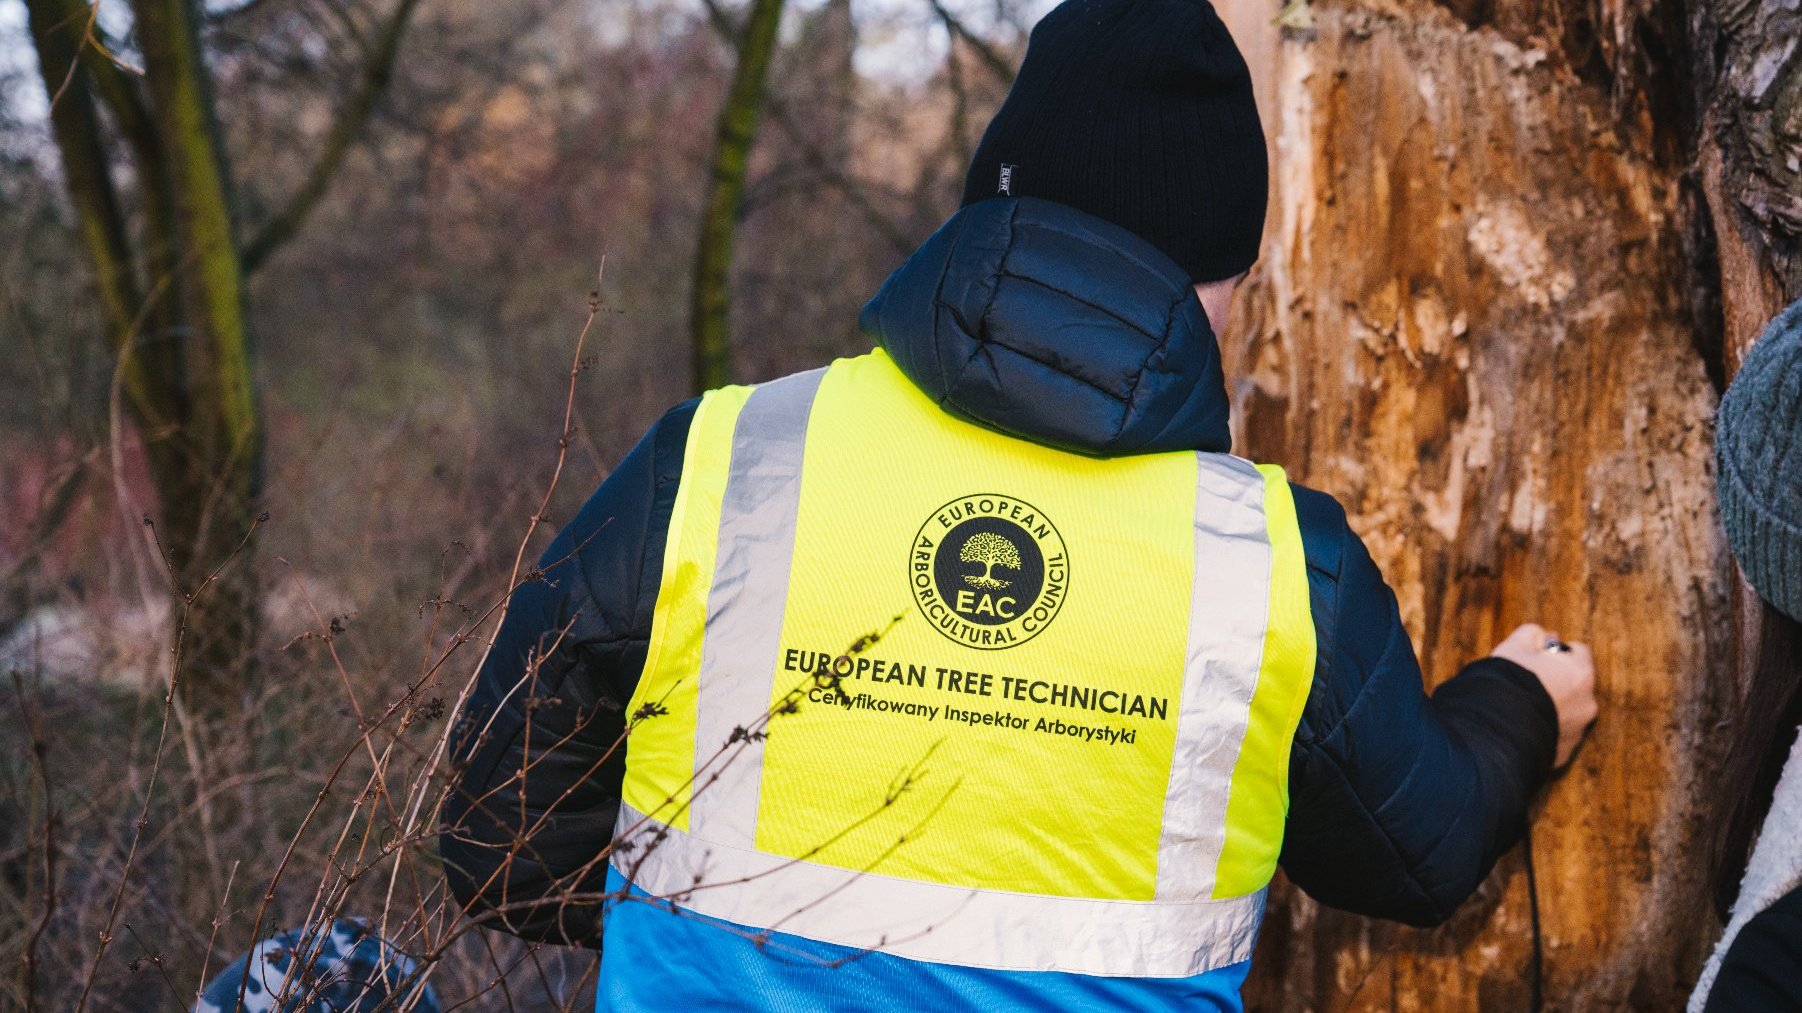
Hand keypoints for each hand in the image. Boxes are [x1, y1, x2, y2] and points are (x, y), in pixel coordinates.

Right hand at [1490, 623, 1596, 767]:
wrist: (1496, 731)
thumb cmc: (1507, 682)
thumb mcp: (1515, 646)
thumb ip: (1533, 634)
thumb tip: (1543, 636)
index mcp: (1580, 673)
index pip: (1579, 651)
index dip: (1556, 651)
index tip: (1538, 655)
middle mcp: (1587, 703)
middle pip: (1575, 684)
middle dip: (1556, 681)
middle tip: (1527, 681)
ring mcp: (1577, 731)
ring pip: (1567, 711)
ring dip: (1552, 706)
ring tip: (1521, 706)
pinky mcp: (1564, 753)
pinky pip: (1556, 735)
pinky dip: (1544, 729)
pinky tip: (1521, 726)